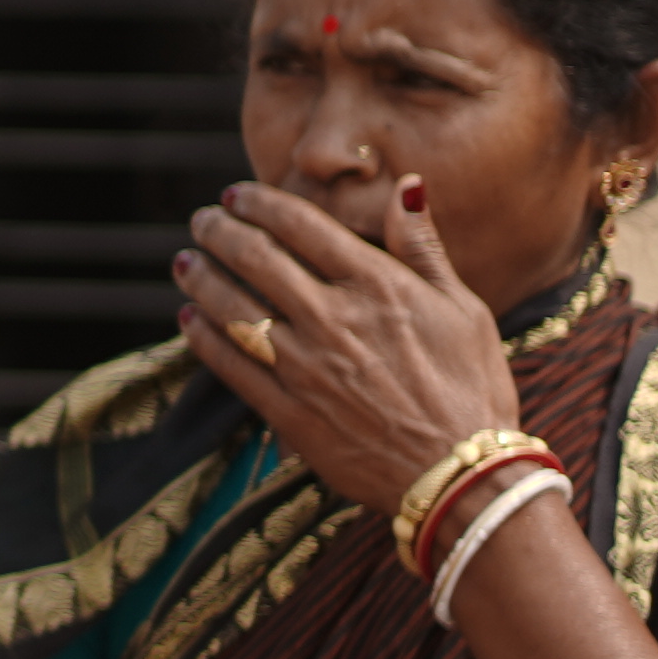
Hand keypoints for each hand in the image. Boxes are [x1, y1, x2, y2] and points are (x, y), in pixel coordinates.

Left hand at [176, 172, 523, 514]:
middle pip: (255, 257)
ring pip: (231, 306)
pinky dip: (202, 336)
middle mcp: (334, 319)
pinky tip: (189, 319)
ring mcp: (305, 367)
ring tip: (185, 261)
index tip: (238, 195)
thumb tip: (407, 184)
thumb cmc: (471, 387)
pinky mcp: (288, 411)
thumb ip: (422, 246)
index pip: (300, 225)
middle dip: (219, 231)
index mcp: (377, 285)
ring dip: (200, 277)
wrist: (462, 475)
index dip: (259, 202)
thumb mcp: (463, 308)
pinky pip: (229, 365)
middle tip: (203, 220)